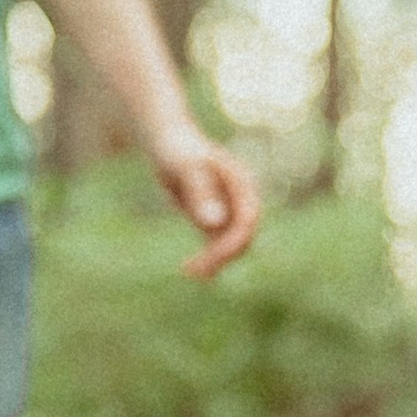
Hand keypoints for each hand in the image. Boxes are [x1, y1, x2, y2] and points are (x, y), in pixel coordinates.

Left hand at [154, 131, 260, 279]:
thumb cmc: (178, 151)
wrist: (168, 143)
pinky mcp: (216, 219)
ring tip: (188, 273)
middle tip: (194, 272)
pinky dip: (207, 258)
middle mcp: (241, 199)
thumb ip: (201, 193)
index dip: (232, 243)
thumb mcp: (186, 169)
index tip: (210, 258)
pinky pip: (217, 244)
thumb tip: (214, 223)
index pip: (247, 220)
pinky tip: (189, 270)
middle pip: (242, 236)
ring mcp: (230, 209)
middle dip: (221, 256)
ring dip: (213, 261)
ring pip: (230, 244)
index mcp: (243, 184)